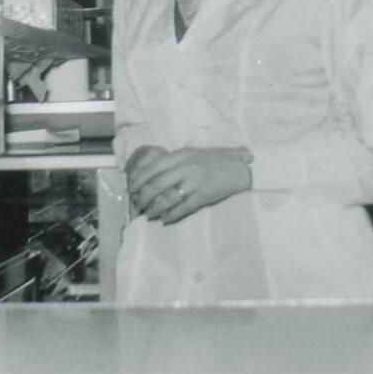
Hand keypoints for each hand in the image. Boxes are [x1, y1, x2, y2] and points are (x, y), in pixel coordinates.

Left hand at [127, 146, 252, 224]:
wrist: (241, 168)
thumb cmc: (217, 160)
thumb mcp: (193, 154)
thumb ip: (175, 161)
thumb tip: (153, 170)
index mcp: (181, 155)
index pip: (152, 168)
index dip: (138, 180)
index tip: (131, 188)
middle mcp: (185, 168)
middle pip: (156, 185)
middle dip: (143, 197)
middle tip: (137, 205)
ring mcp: (194, 182)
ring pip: (166, 199)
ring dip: (154, 209)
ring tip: (149, 215)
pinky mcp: (203, 196)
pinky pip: (182, 208)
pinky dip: (171, 216)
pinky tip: (165, 220)